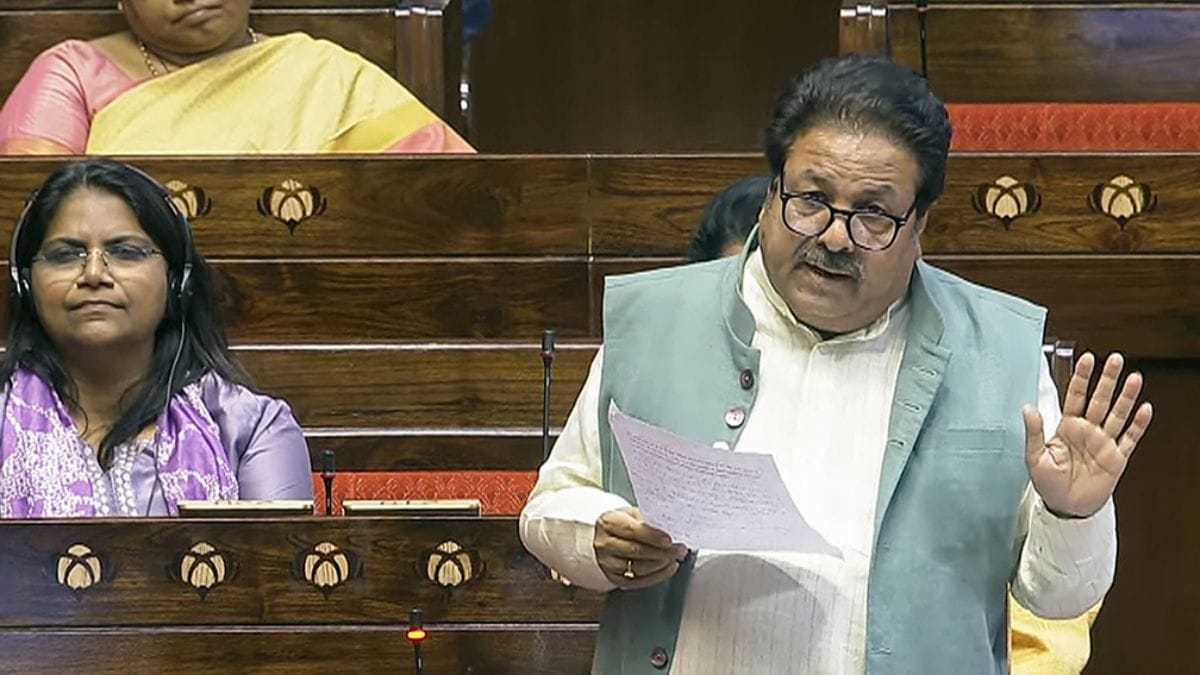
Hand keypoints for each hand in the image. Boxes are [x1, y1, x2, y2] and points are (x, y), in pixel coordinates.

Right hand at [594, 506, 687, 589]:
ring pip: (638, 568)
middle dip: (662, 552)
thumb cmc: (623, 524)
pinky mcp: (614, 578)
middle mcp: (604, 544)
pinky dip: (656, 576)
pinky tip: (668, 568)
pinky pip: (638, 581)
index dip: (652, 536)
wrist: (607, 538)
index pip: (632, 530)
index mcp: (608, 523)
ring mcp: (607, 563)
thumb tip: (671, 529)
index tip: (669, 540)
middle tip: (680, 550)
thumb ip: (648, 520)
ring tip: (675, 558)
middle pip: (636, 551)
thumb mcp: (632, 514)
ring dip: (661, 564)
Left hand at [1025, 352, 1152, 516]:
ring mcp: (1104, 442)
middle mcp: (1088, 430)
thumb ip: (1034, 433)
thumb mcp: (1034, 457)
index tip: (1088, 358)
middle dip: (1108, 380)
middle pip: (1100, 399)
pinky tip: (1144, 409)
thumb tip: (1027, 408)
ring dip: (1126, 397)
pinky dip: (1138, 424)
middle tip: (1116, 359)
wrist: (1066, 507)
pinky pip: (1130, 438)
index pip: (1076, 395)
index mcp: (1067, 427)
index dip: (1082, 377)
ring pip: (1117, 414)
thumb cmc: (1048, 483)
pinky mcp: (1117, 457)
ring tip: (1134, 378)